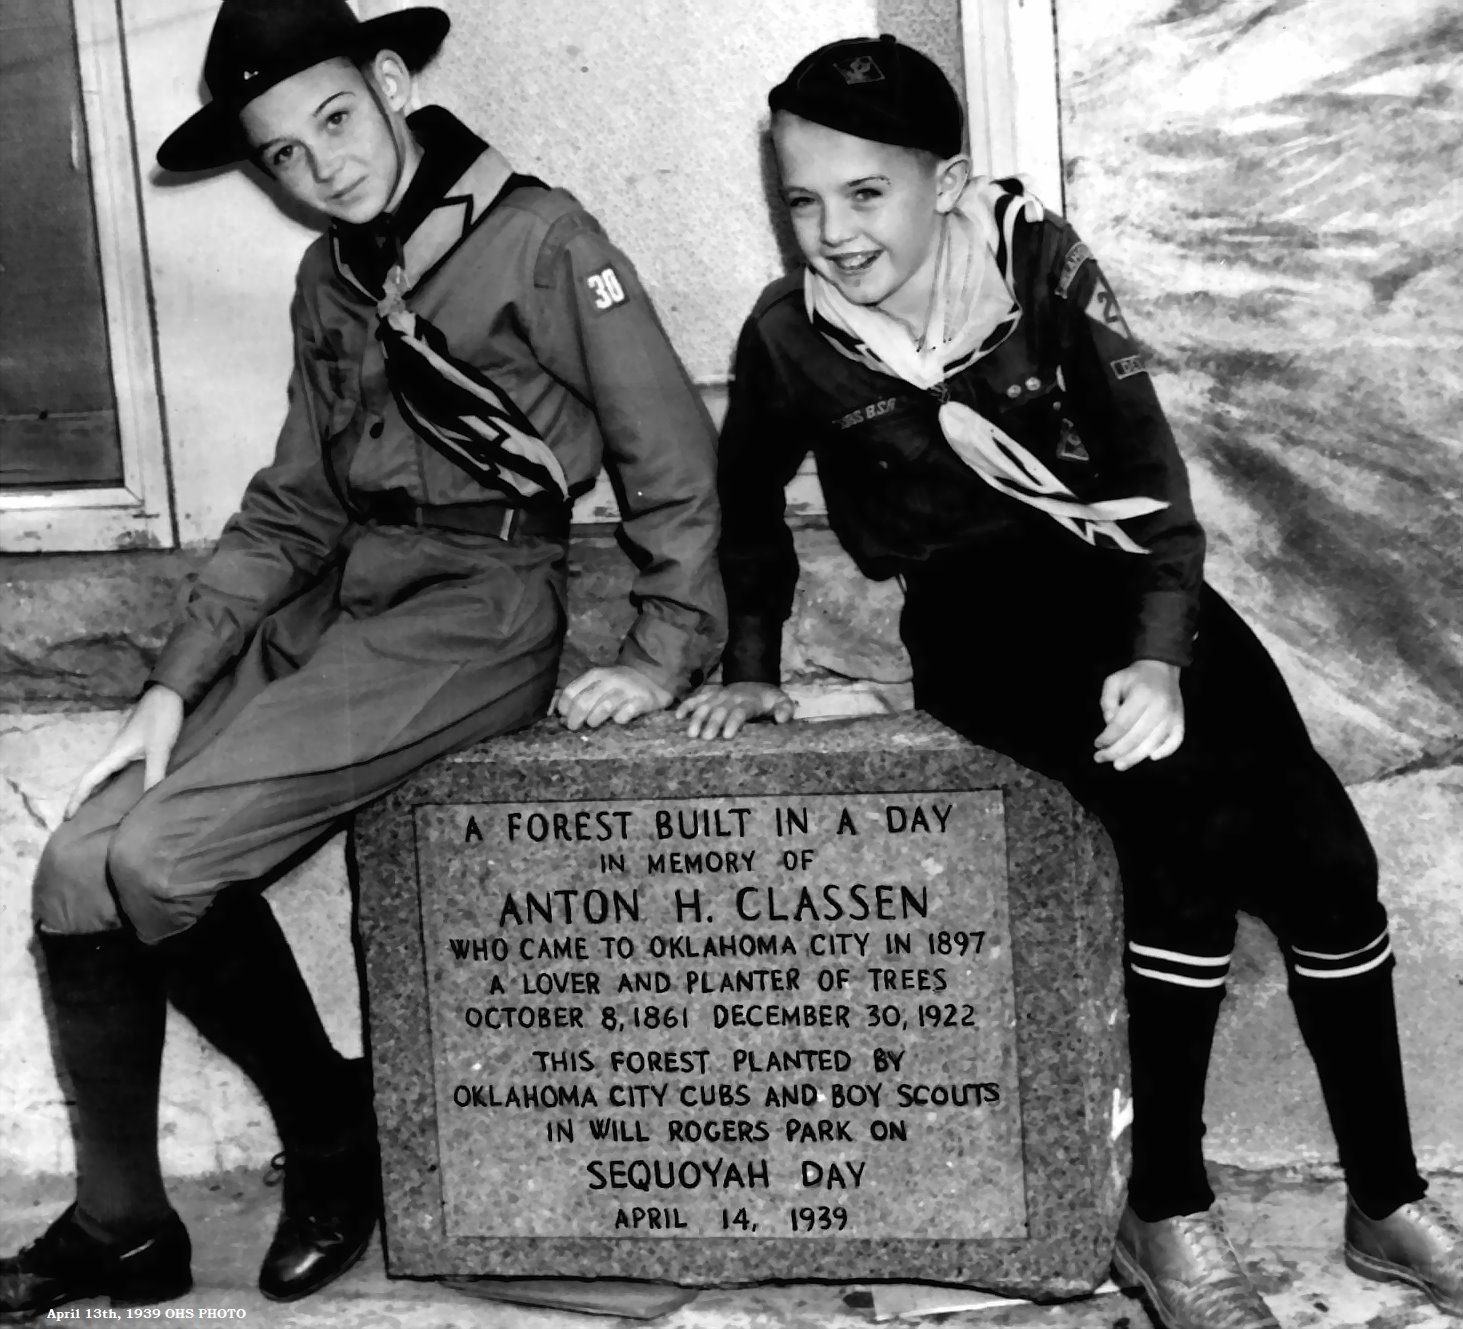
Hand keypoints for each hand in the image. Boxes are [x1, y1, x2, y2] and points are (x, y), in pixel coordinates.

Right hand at [66, 684, 183, 816]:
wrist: (169, 694)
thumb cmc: (161, 719)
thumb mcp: (159, 748)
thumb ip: (154, 773)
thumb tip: (147, 801)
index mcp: (114, 754)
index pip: (89, 780)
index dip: (77, 798)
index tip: (67, 817)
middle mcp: (114, 753)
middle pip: (93, 779)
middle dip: (83, 798)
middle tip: (78, 820)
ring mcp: (124, 749)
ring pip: (105, 775)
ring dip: (98, 791)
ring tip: (97, 811)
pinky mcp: (135, 747)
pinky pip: (118, 770)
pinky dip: (114, 782)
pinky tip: (123, 791)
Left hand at [555, 665, 671, 730]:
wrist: (652, 674)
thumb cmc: (618, 684)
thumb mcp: (598, 682)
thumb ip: (579, 693)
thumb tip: (554, 712)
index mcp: (595, 674)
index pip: (571, 692)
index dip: (564, 708)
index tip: (564, 718)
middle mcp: (610, 680)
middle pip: (584, 702)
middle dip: (575, 719)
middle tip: (575, 728)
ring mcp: (626, 690)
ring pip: (604, 707)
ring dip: (594, 720)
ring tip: (594, 724)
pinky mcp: (642, 700)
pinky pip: (626, 713)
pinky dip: (619, 720)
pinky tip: (617, 722)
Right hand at [675, 682, 795, 739]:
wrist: (755, 681)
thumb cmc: (767, 698)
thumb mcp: (781, 700)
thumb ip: (784, 709)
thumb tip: (781, 719)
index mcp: (748, 702)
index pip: (739, 712)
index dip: (733, 722)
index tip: (727, 735)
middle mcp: (730, 699)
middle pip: (719, 711)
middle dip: (712, 723)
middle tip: (706, 737)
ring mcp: (718, 697)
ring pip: (705, 706)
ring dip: (697, 718)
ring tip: (691, 733)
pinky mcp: (709, 696)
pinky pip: (696, 699)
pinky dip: (686, 706)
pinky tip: (678, 716)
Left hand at [1094, 659, 1183, 771]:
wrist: (1161, 670)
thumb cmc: (1133, 678)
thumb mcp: (1113, 682)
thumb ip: (1107, 702)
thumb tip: (1109, 725)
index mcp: (1142, 694)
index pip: (1122, 724)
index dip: (1108, 737)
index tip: (1097, 744)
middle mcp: (1160, 706)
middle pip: (1136, 737)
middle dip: (1116, 752)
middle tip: (1100, 758)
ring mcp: (1172, 715)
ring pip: (1153, 743)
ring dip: (1134, 757)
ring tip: (1118, 765)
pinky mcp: (1180, 721)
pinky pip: (1175, 741)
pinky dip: (1165, 751)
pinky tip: (1151, 757)